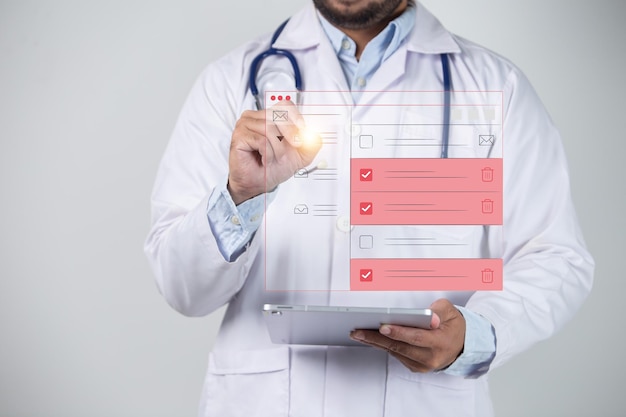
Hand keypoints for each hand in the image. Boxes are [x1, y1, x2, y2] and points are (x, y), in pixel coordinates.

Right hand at [227, 101, 321, 204]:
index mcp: (269, 116)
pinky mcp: (239, 135)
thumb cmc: (273, 167)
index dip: (296, 117)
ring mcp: (245, 124)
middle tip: (290, 150)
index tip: (302, 130)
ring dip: (277, 148)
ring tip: (273, 158)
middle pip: (278, 116)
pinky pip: (261, 140)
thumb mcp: (300, 156)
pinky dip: (267, 153)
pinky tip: (264, 160)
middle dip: (289, 135)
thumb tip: (317, 135)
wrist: (258, 184)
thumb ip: (311, 144)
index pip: (285, 105)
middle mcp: (256, 117)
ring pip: (269, 128)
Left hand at [350, 299, 465, 372]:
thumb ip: (438, 310)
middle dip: (377, 338)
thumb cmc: (453, 325)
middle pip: (400, 347)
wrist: (462, 345)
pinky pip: (397, 355)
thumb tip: (428, 315)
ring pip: (396, 352)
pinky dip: (384, 346)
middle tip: (359, 331)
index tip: (383, 326)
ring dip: (375, 343)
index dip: (399, 332)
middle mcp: (431, 357)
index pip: (417, 337)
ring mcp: (423, 364)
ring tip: (359, 333)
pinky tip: (371, 339)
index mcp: (441, 342)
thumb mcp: (450, 312)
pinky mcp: (416, 367)